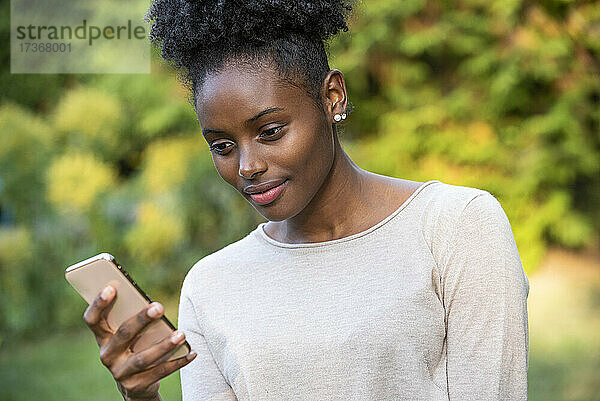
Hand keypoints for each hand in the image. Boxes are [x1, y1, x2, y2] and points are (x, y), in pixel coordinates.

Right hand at [83, 285, 196, 399]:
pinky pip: (159, 372)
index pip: (93, 320)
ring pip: (143, 358)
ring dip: (164, 345)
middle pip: (123, 334)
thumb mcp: (130, 335)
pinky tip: (191, 352)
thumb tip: (153, 305)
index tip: (112, 287)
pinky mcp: (136, 386)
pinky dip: (178, 362)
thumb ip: (134, 319)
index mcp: (102, 337)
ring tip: (181, 334)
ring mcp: (120, 373)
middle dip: (141, 320)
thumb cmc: (135, 347)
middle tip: (159, 307)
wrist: (135, 384)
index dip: (99, 304)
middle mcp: (107, 355)